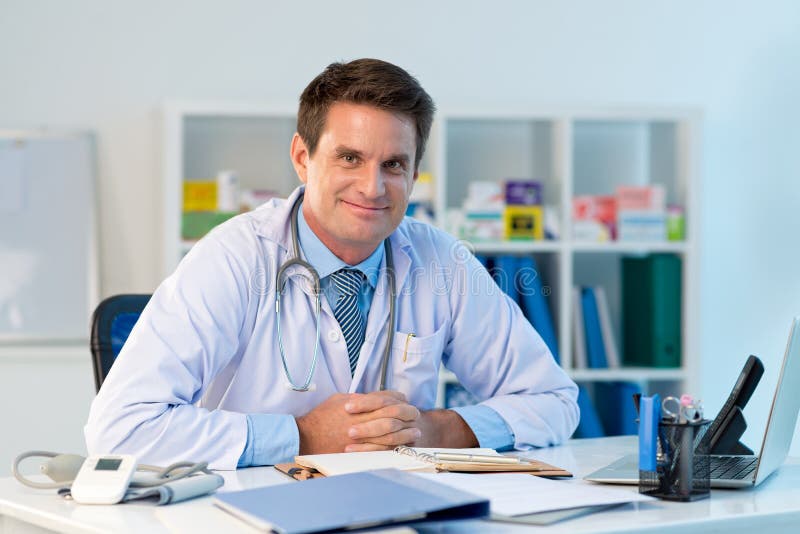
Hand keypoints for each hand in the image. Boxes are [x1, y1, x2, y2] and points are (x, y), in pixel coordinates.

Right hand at [295, 391, 419, 453]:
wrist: (306, 438)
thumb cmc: (321, 417)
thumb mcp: (339, 399)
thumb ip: (359, 398)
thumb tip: (374, 397)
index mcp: (359, 405)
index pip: (386, 398)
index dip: (398, 398)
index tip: (404, 400)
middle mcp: (362, 420)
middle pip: (394, 414)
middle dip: (408, 414)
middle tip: (416, 415)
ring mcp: (362, 437)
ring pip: (392, 434)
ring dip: (407, 432)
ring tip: (416, 432)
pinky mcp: (360, 451)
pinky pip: (383, 450)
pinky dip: (396, 447)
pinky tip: (403, 446)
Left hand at [345, 396, 478, 450]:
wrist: (427, 431)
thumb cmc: (393, 416)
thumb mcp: (384, 404)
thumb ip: (369, 401)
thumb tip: (350, 399)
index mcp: (401, 401)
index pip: (383, 399)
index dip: (365, 403)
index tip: (347, 407)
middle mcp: (408, 415)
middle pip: (389, 417)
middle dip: (368, 424)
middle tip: (349, 430)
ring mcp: (409, 432)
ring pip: (391, 436)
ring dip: (369, 440)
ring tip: (348, 443)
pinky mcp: (406, 447)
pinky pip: (389, 450)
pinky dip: (370, 452)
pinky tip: (354, 453)